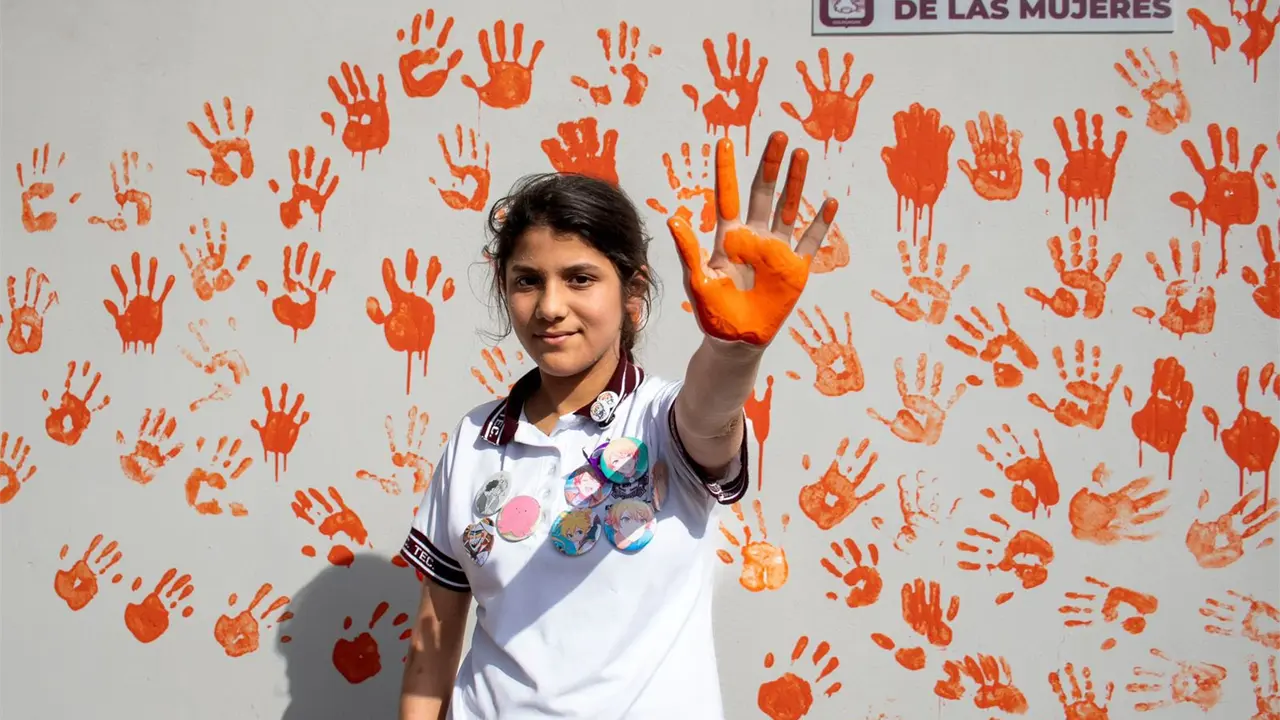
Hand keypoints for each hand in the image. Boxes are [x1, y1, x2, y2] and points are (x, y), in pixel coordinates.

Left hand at [668, 131, 836, 345]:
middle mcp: (754, 238)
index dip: (727, 171)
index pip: (728, 197)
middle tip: (778, 135)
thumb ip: (688, 251)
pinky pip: (811, 241)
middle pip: (764, 193)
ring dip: (796, 182)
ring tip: (801, 155)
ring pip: (788, 208)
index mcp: (728, 239)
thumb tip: (673, 219)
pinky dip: (820, 223)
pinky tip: (829, 202)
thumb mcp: (697, 281)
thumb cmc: (712, 312)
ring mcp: (777, 251)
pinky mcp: (795, 268)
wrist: (736, 341)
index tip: (725, 141)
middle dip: (770, 165)